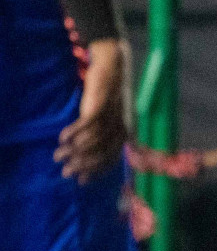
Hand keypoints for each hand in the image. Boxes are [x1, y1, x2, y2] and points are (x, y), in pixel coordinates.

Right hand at [56, 38, 130, 182]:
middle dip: (82, 165)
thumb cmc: (107, 96)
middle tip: (66, 172)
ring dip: (73, 151)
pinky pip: (86, 124)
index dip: (96, 171)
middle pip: (101, 152)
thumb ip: (104, 134)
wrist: (111, 69)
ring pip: (91, 140)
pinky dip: (73, 133)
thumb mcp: (110, 117)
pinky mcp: (100, 106)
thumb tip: (88, 152)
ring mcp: (111, 117)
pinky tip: (62, 138)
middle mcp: (120, 127)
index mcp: (124, 132)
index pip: (111, 158)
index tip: (81, 180)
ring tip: (58, 156)